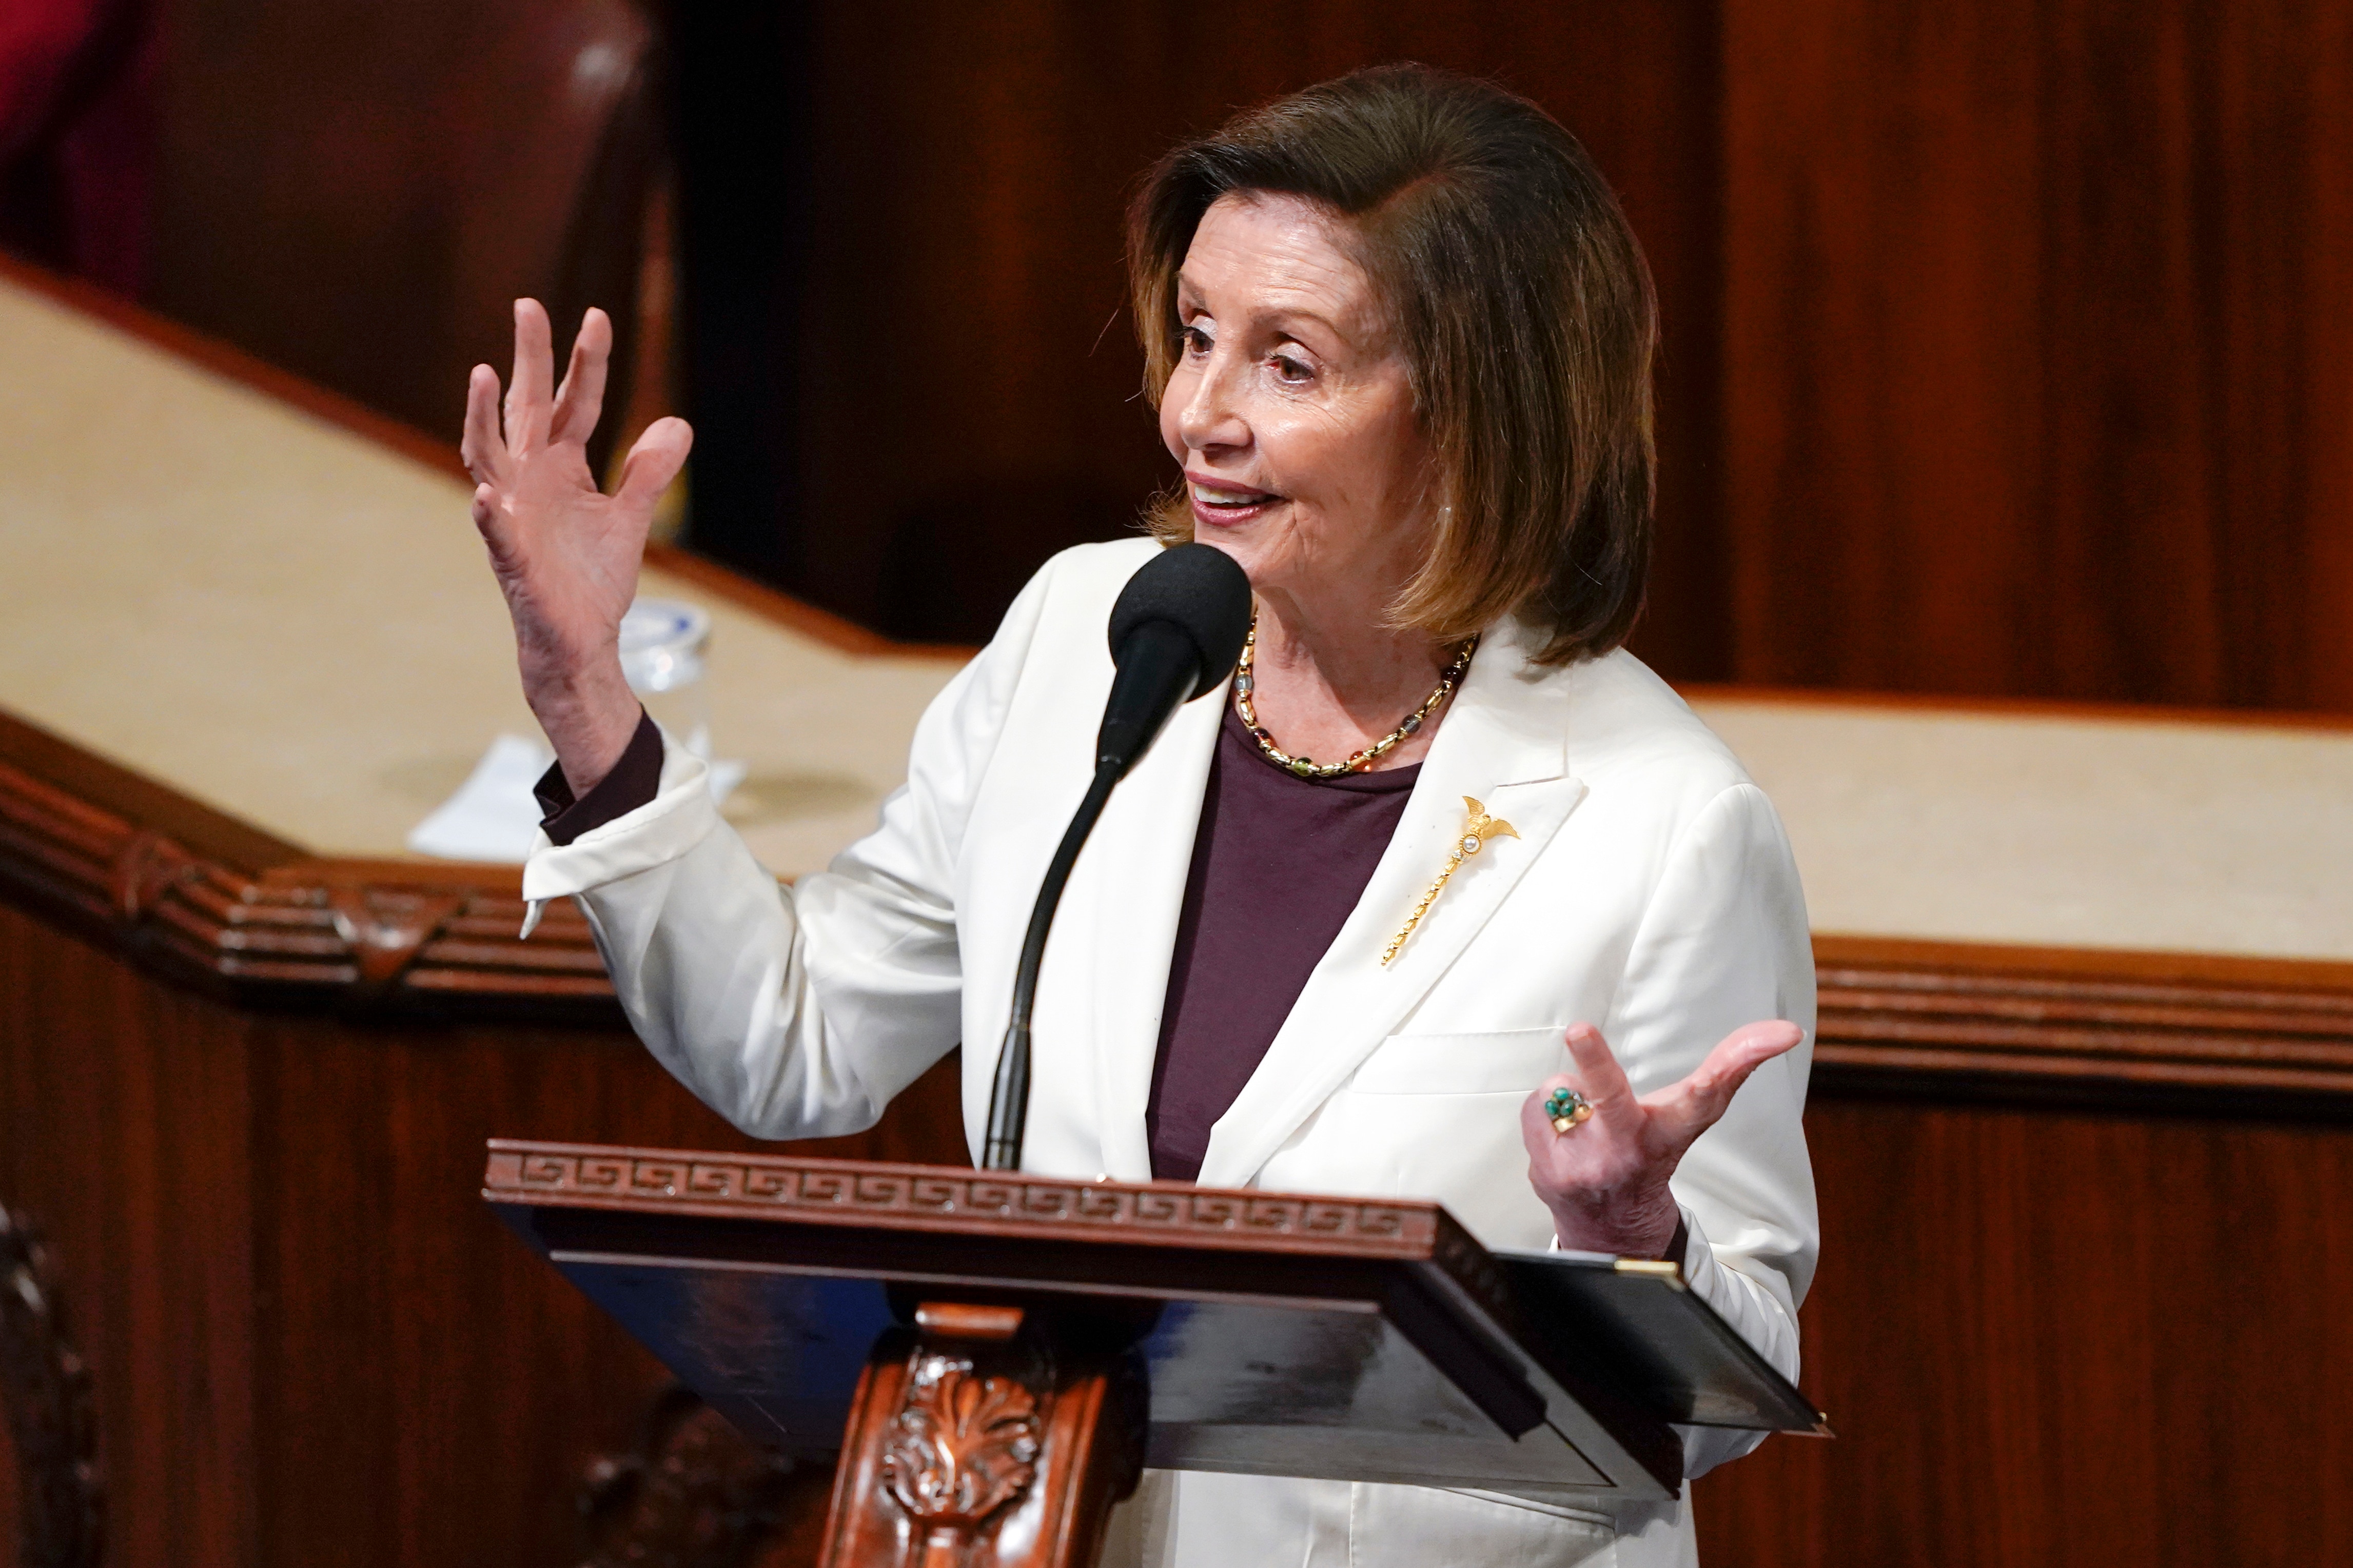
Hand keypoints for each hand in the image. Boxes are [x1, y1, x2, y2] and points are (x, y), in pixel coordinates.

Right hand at [462, 299, 692, 793]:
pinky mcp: (512, 559)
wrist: (581, 640)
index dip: (586, 363)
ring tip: (486, 373)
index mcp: (561, 466)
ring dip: (483, 417)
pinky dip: (491, 513)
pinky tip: (490, 494)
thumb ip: (648, 472)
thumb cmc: (593, 578)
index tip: (597, 316)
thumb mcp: (630, 517)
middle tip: (528, 305)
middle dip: (528, 357)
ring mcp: (515, 514)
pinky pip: (495, 531)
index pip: (575, 403)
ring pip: (490, 455)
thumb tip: (676, 424)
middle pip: (527, 407)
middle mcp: (531, 479)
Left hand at [1519, 1020, 1802, 1257]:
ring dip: (1570, 1095)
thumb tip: (1787, 1030)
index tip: (1774, 1036)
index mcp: (1670, 1133)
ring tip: (1587, 1122)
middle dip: (1597, 1062)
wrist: (1611, 1230)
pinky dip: (1547, 1114)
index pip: (1702, 1097)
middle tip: (1581, 1030)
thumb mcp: (1691, 1115)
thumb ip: (1728, 1068)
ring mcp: (1586, 1166)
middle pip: (1612, 1097)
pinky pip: (1537, 1108)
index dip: (1733, 1063)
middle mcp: (1630, 1151)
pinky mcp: (1546, 1174)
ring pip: (1562, 1088)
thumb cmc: (1653, 1153)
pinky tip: (1566, 1138)